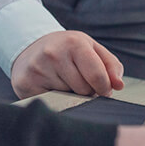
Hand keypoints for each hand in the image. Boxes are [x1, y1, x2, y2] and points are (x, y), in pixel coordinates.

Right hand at [10, 30, 124, 98]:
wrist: (31, 48)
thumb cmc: (67, 50)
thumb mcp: (91, 49)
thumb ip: (110, 65)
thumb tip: (119, 86)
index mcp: (74, 42)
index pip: (97, 76)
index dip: (104, 88)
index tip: (103, 90)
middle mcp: (54, 53)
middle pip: (84, 90)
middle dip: (86, 91)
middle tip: (77, 79)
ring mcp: (38, 68)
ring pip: (68, 98)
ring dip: (70, 95)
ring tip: (62, 80)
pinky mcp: (26, 83)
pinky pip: (51, 103)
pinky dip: (55, 99)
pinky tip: (49, 86)